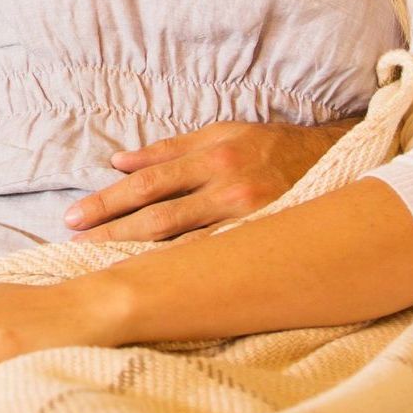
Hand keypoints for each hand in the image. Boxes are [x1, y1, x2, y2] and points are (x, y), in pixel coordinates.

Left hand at [64, 118, 356, 242]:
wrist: (338, 161)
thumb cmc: (271, 147)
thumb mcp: (222, 132)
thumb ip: (171, 149)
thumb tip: (120, 162)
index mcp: (213, 154)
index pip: (148, 182)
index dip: (109, 200)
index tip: (76, 218)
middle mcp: (228, 184)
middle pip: (156, 213)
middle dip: (111, 230)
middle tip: (74, 244)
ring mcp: (248, 216)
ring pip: (181, 241)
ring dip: (137, 253)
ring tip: (101, 264)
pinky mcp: (265, 238)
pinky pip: (215, 257)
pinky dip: (182, 269)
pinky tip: (155, 280)